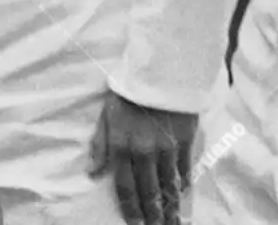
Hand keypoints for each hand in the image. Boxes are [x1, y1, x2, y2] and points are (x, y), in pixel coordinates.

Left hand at [88, 91, 196, 224]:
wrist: (163, 68)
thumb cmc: (130, 90)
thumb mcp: (107, 114)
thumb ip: (100, 145)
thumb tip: (92, 172)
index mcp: (122, 146)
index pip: (124, 186)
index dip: (130, 208)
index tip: (135, 223)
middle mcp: (144, 152)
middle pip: (148, 191)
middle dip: (152, 214)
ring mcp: (167, 148)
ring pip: (168, 184)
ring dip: (170, 205)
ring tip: (173, 220)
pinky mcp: (186, 139)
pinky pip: (184, 168)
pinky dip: (182, 182)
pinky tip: (182, 192)